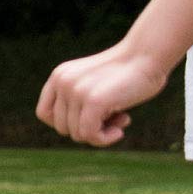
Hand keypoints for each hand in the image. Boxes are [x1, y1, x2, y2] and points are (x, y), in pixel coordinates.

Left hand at [37, 38, 170, 147]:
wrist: (148, 54)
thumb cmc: (128, 73)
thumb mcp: (92, 84)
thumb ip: (78, 102)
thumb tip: (78, 134)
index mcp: (59, 76)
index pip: (44, 113)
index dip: (65, 123)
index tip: (87, 120)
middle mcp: (63, 82)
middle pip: (63, 128)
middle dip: (88, 130)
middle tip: (114, 118)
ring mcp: (76, 91)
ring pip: (78, 135)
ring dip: (101, 133)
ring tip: (121, 117)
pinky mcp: (92, 100)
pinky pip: (90, 135)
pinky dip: (106, 139)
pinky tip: (123, 126)